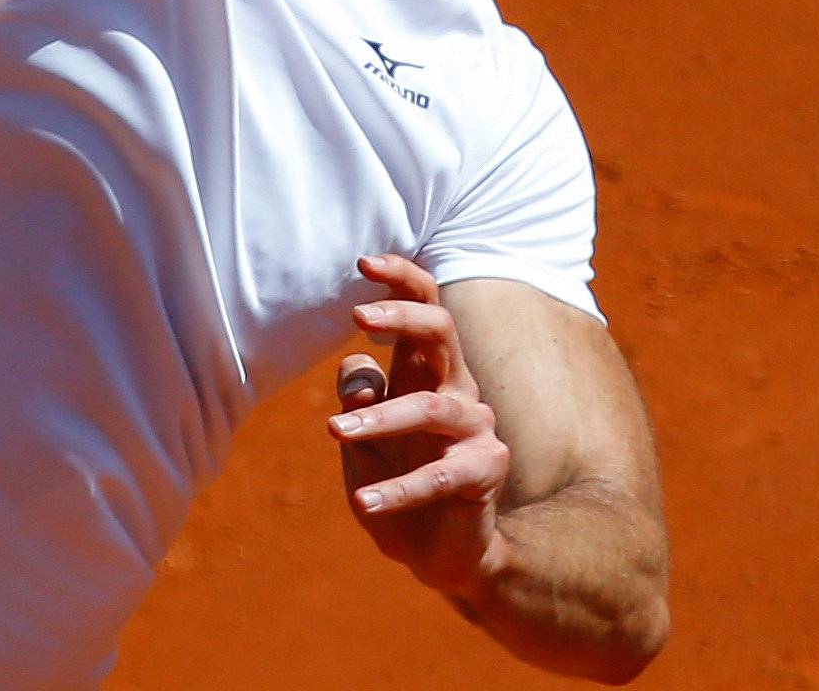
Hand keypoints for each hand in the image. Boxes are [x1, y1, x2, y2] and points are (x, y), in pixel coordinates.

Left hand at [328, 253, 510, 603]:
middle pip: (443, 329)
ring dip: (380, 417)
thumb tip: (355, 364)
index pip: (425, 306)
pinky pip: (442, 475)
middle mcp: (457, 389)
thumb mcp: (363, 440)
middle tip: (357, 314)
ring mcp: (476, 429)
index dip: (400, 278)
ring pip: (432, 406)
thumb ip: (358, 397)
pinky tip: (363, 502)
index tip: (362, 262)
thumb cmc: (398, 482)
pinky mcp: (485, 472)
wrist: (438, 556)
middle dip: (402, 314)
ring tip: (332, 430)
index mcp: (426, 372)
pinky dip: (399, 488)